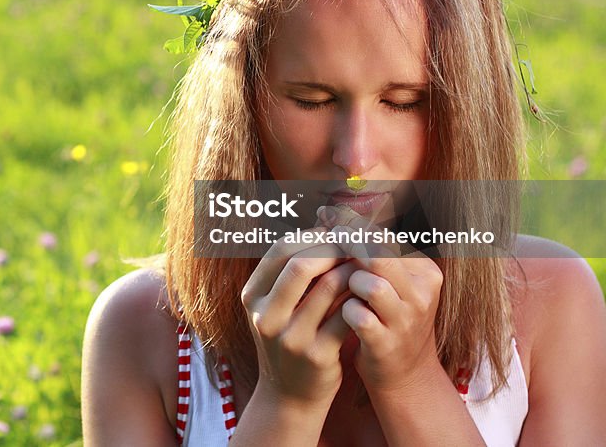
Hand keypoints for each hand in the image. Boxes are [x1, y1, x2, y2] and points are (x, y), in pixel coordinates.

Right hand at [240, 231, 354, 406]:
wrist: (289, 395)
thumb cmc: (287, 337)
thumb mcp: (274, 305)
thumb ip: (290, 270)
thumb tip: (324, 223)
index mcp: (251, 297)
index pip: (280, 250)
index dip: (311, 235)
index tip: (334, 231)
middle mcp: (266, 317)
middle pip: (301, 265)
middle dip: (333, 249)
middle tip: (354, 243)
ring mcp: (291, 338)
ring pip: (329, 288)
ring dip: (352, 271)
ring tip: (364, 265)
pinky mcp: (318, 356)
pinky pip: (346, 316)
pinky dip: (359, 299)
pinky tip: (366, 294)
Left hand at [318, 205, 443, 392]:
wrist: (403, 373)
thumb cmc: (385, 316)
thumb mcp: (387, 281)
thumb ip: (365, 250)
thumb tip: (327, 213)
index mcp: (424, 271)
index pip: (384, 237)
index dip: (350, 223)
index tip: (324, 213)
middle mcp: (421, 294)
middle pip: (379, 256)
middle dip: (345, 243)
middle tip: (321, 237)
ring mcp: (407, 321)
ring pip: (370, 284)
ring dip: (345, 282)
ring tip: (334, 288)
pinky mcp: (388, 344)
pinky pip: (358, 316)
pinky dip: (343, 311)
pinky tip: (337, 313)